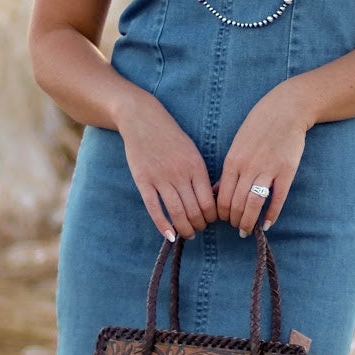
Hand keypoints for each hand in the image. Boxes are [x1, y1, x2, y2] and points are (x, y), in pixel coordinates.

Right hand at [118, 97, 216, 240]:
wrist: (142, 119)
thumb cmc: (171, 136)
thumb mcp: (192, 151)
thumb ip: (200, 174)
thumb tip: (211, 200)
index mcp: (196, 166)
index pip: (209, 202)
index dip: (211, 217)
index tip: (209, 220)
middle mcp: (180, 173)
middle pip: (194, 210)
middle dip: (198, 225)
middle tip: (198, 229)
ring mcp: (160, 177)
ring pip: (176, 212)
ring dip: (184, 228)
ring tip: (187, 234)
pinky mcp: (143, 180)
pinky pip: (154, 208)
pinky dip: (162, 225)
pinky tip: (169, 236)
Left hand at [216, 85, 307, 235]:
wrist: (285, 110)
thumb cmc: (258, 127)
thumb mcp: (236, 145)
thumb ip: (228, 171)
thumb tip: (215, 193)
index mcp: (233, 161)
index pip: (222, 197)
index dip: (222, 214)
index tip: (224, 220)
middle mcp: (248, 167)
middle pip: (236, 204)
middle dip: (235, 220)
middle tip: (237, 228)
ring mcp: (268, 169)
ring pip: (254, 204)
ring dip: (249, 221)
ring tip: (248, 230)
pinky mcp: (286, 171)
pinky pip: (277, 198)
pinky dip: (271, 214)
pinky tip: (267, 224)